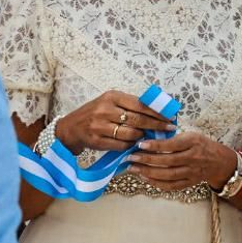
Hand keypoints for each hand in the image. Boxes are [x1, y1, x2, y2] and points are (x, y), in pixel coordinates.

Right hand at [55, 90, 174, 151]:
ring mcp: (99, 126)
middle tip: (169, 129)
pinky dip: (131, 145)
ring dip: (142, 137)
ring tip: (148, 136)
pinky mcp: (96, 140)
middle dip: (156, 126)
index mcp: (112, 97)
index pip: (140, 105)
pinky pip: (121, 145)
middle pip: (138, 119)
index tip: (170, 118)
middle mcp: (105, 110)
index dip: (157, 113)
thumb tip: (160, 112)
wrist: (71, 127)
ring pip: (131, 133)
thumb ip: (132, 105)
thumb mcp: (111, 102)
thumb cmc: (97, 113)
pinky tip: (135, 144)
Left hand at [128, 131, 237, 191]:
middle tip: (131, 158)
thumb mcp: (191, 135)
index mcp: (194, 142)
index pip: (172, 145)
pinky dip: (157, 183)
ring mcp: (192, 172)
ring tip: (134, 169)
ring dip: (148, 172)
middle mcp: (194, 158)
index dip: (155, 145)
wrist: (219, 161)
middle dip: (146, 160)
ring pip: (167, 175)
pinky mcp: (190, 182)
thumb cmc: (201, 145)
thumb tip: (149, 138)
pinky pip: (171, 185)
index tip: (140, 144)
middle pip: (167, 161)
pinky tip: (145, 178)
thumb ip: (173, 137)